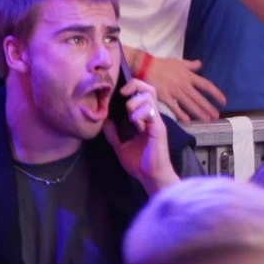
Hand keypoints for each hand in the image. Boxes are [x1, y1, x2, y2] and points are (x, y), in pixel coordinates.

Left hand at [103, 77, 177, 193]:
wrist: (151, 178)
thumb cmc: (140, 164)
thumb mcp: (120, 147)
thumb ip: (113, 134)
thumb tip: (104, 121)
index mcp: (145, 119)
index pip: (143, 94)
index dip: (131, 87)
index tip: (118, 93)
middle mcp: (152, 118)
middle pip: (149, 89)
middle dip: (135, 86)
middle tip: (122, 94)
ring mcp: (156, 122)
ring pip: (150, 97)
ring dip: (135, 100)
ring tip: (129, 113)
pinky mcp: (158, 130)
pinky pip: (151, 113)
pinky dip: (140, 114)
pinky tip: (135, 123)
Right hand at [141, 53, 224, 120]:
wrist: (145, 66)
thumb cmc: (162, 64)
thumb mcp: (178, 62)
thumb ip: (190, 65)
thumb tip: (200, 64)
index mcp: (188, 76)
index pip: (206, 85)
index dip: (216, 94)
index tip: (223, 101)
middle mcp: (184, 85)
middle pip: (199, 98)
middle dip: (208, 107)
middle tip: (216, 116)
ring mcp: (174, 91)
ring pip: (189, 104)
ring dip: (199, 112)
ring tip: (207, 120)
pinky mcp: (165, 96)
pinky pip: (175, 107)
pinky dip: (181, 114)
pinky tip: (187, 121)